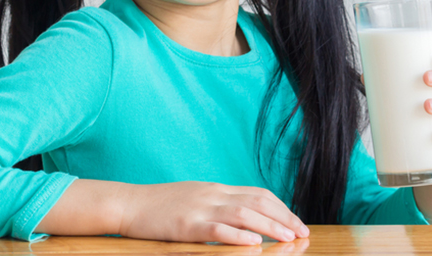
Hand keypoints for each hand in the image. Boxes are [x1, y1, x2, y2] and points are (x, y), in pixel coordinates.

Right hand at [118, 181, 308, 244]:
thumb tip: (246, 214)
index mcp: (217, 188)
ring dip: (270, 227)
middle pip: (258, 202)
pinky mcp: (186, 225)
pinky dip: (238, 236)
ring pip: (244, 214)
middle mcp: (214, 194)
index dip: (282, 208)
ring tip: (289, 239)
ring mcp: (200, 208)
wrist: (128, 204)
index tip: (297, 223)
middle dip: (284, 218)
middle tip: (303, 233)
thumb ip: (219, 203)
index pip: (259, 194)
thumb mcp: (196, 197)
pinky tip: (254, 244)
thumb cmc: (160, 205)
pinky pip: (217, 229)